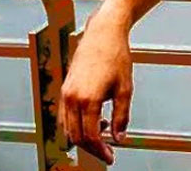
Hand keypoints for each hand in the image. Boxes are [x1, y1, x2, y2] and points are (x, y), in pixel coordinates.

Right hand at [58, 8, 133, 164]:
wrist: (103, 33)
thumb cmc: (116, 56)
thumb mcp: (125, 88)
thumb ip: (121, 116)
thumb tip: (119, 137)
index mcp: (88, 99)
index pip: (90, 137)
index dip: (100, 151)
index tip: (110, 157)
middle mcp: (72, 98)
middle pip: (76, 136)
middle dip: (91, 148)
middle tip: (107, 151)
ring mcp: (66, 93)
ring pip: (68, 128)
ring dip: (83, 136)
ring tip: (103, 132)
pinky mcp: (65, 88)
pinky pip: (65, 116)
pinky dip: (77, 124)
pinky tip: (94, 120)